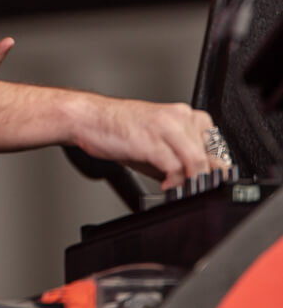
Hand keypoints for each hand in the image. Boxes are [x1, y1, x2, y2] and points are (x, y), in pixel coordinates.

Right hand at [70, 95, 222, 189]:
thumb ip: (182, 160)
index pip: (217, 149)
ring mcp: (168, 127)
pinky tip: (165, 186)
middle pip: (211, 157)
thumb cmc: (121, 130)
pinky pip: (176, 167)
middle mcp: (181, 117)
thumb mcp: (159, 145)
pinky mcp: (152, 140)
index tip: (208, 186)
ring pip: (198, 163)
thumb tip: (201, 181)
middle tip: (192, 192)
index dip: (214, 172)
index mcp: (187, 116)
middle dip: (203, 180)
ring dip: (191, 183)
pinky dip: (174, 183)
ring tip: (178, 190)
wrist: (90, 119)